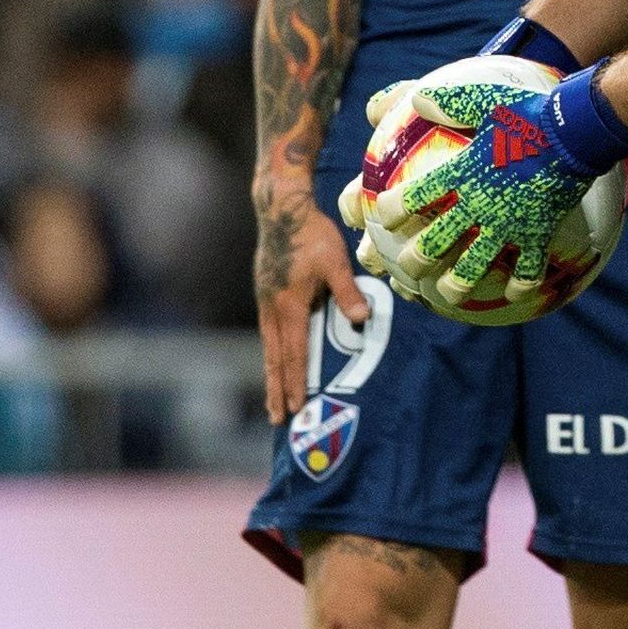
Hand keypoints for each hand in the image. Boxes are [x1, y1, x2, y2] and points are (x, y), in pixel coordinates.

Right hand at [253, 183, 368, 423]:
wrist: (280, 208)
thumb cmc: (312, 233)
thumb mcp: (335, 261)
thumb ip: (347, 291)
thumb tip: (362, 318)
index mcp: (289, 306)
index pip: (294, 353)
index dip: (296, 382)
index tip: (297, 407)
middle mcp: (272, 308)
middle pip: (275, 359)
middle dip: (277, 390)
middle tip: (277, 420)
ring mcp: (265, 300)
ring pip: (268, 347)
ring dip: (271, 375)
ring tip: (272, 399)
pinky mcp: (265, 291)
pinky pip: (268, 332)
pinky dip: (271, 353)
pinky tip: (274, 360)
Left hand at [370, 79, 593, 306]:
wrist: (577, 133)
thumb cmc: (530, 114)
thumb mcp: (485, 100)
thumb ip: (449, 102)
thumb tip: (417, 99)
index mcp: (463, 173)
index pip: (417, 196)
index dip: (395, 210)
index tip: (384, 217)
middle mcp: (479, 204)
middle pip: (437, 241)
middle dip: (416, 259)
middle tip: (407, 267)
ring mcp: (508, 224)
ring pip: (474, 266)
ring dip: (456, 284)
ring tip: (447, 294)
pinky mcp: (537, 234)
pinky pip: (527, 270)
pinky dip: (519, 286)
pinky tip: (512, 295)